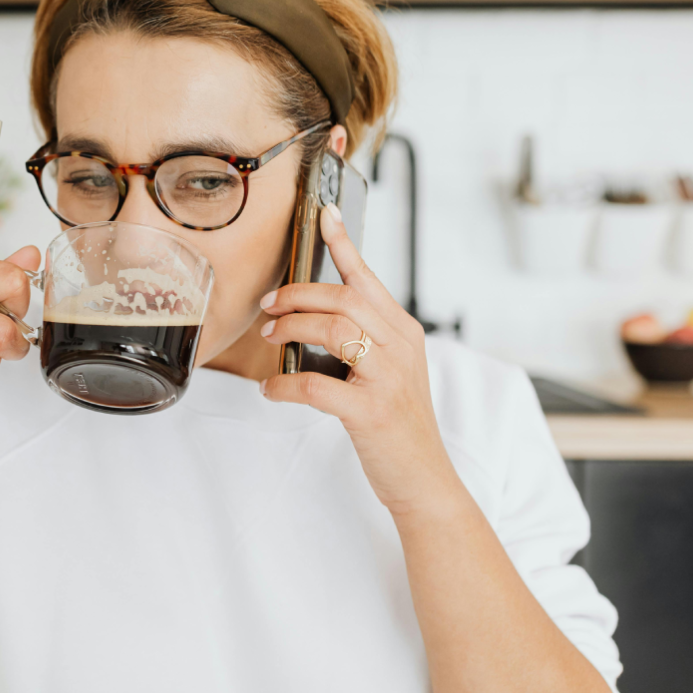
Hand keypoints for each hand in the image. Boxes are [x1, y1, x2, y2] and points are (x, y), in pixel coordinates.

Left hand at [257, 205, 460, 515]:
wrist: (424, 479)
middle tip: (269, 308)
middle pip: (343, 298)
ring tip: (270, 339)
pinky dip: (284, 384)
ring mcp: (388, 379)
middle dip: (297, 296)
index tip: (324, 214)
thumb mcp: (389, 371)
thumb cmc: (397, 424)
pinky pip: (315, 385)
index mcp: (404, 332)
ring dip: (290, 329)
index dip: (344, 244)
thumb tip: (311, 317)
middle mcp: (401, 347)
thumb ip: (363, 340)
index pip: (368, 278)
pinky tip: (271, 388)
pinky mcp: (371, 412)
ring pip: (332, 330)